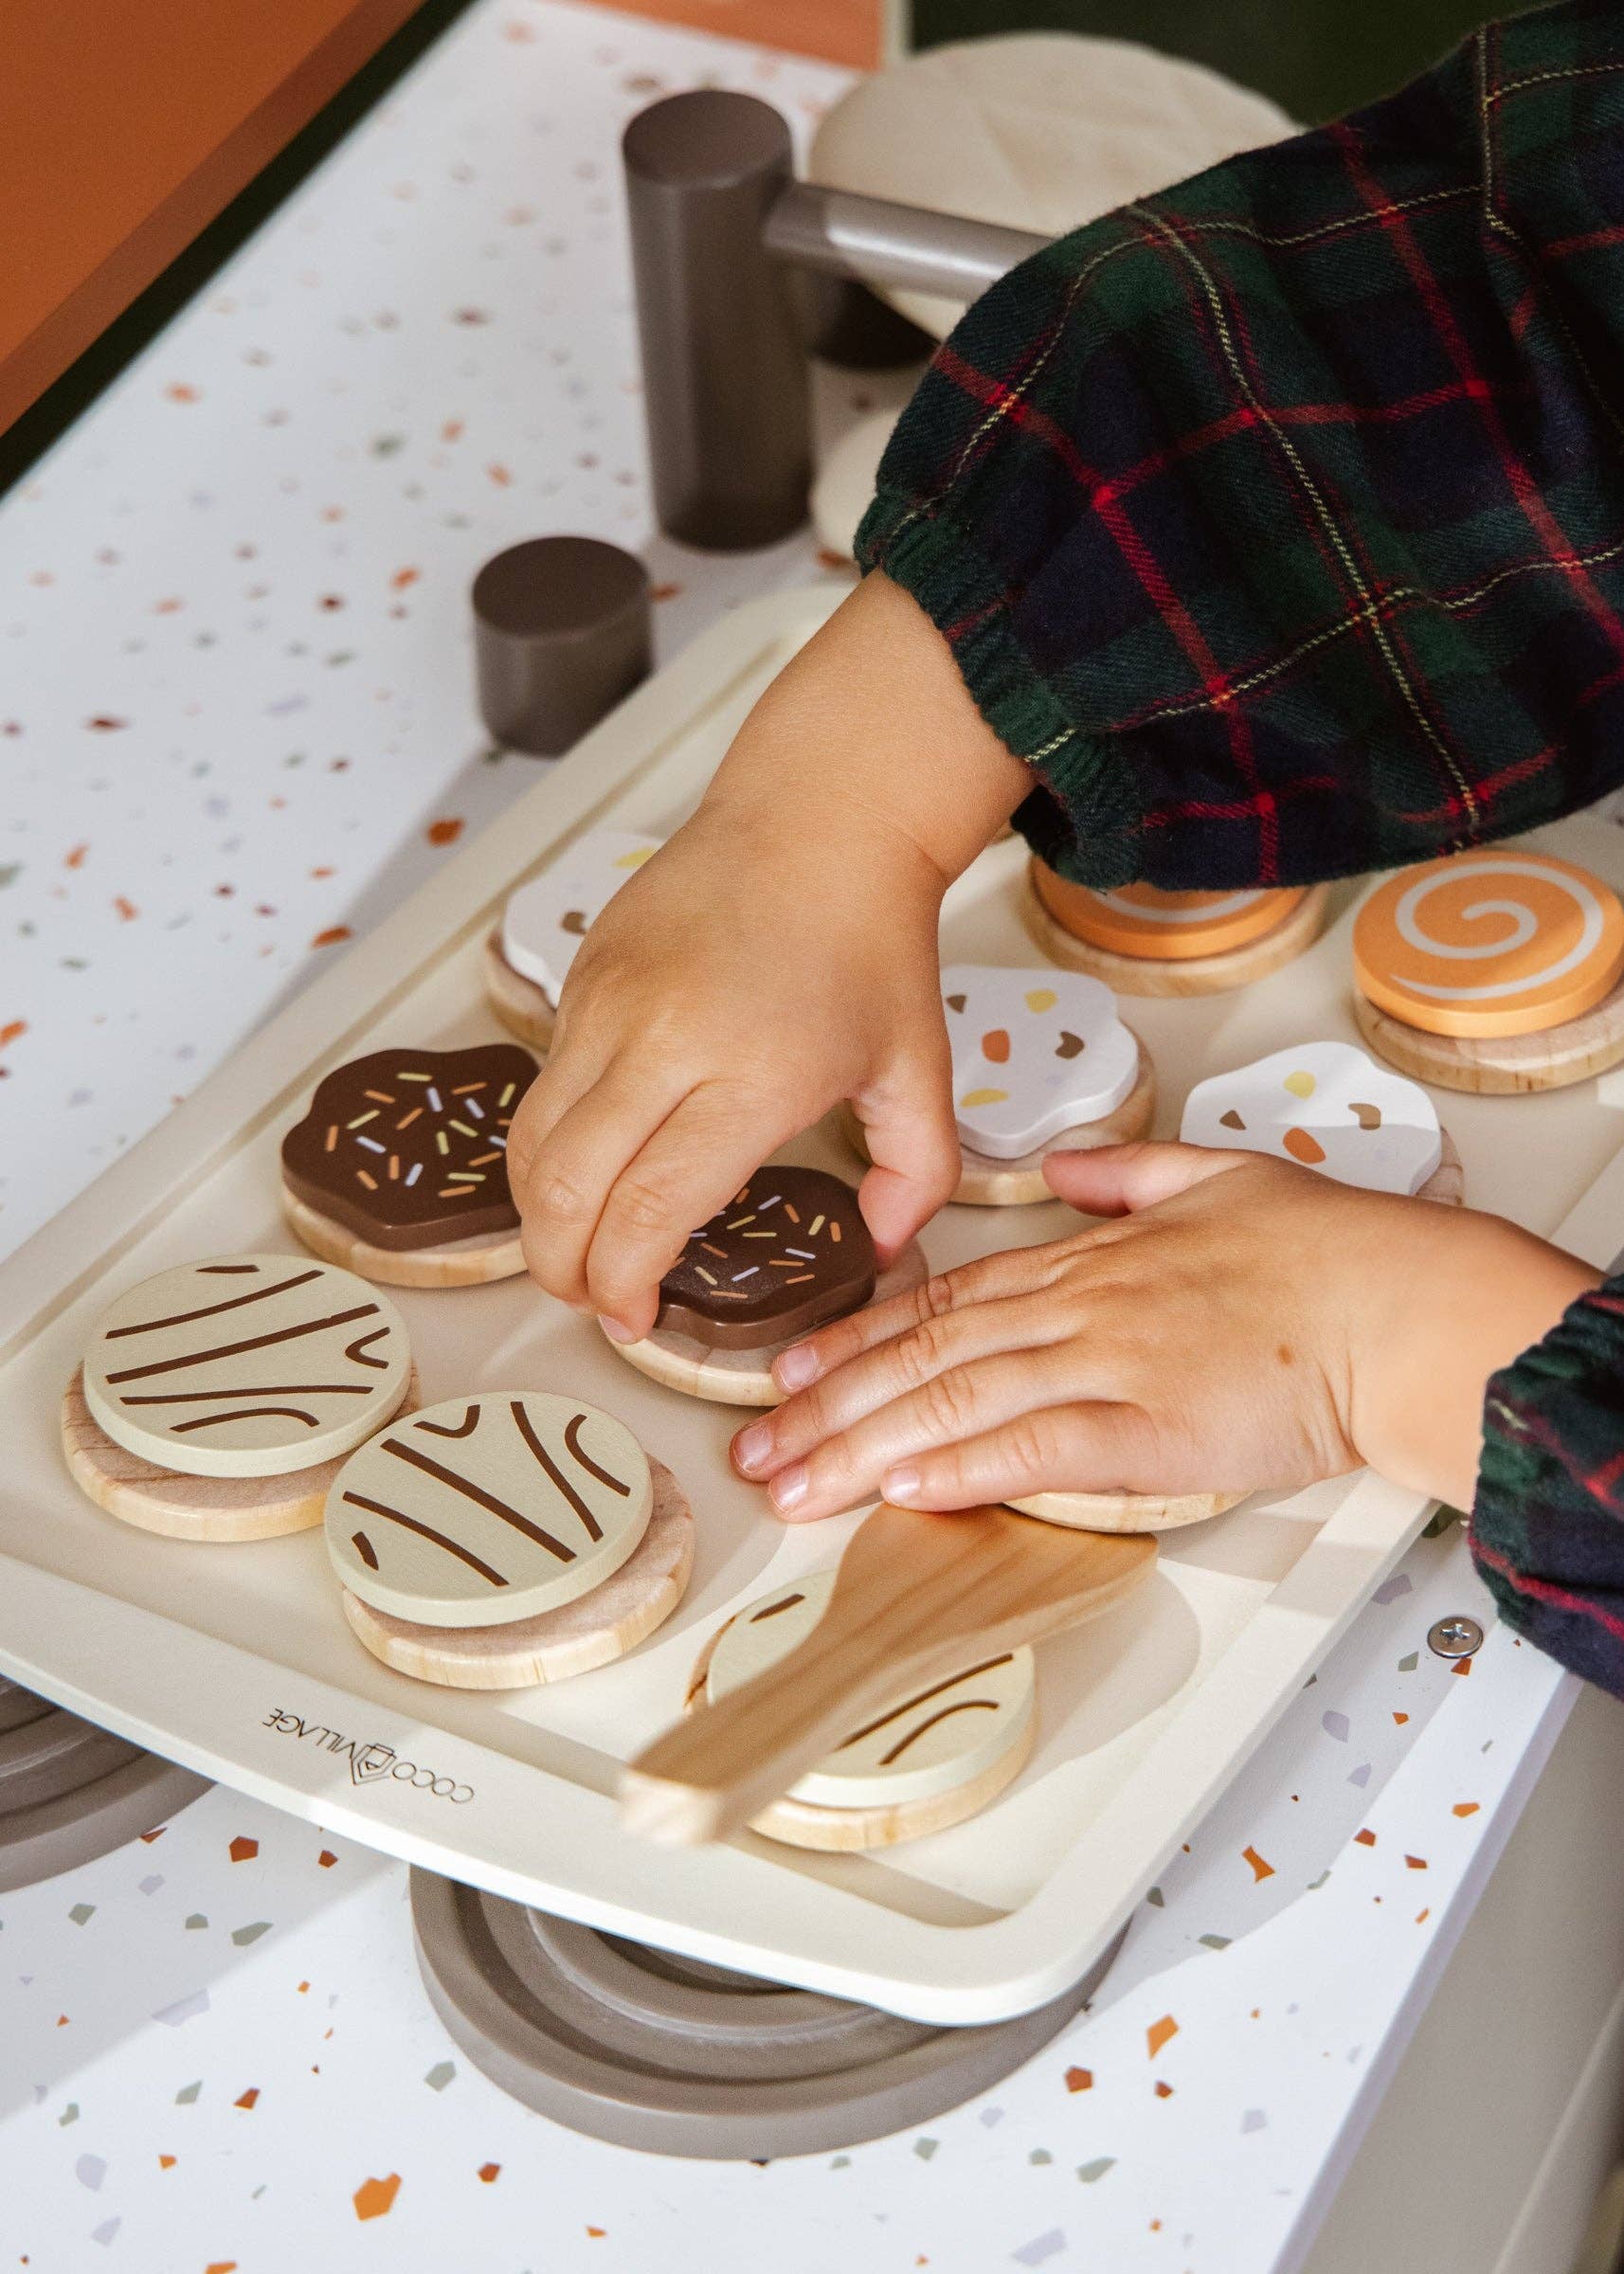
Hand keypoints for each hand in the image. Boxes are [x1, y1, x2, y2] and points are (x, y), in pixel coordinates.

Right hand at [505, 573, 1030, 1336]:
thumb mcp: (917, 1068)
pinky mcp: (580, 977)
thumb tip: (881, 1249)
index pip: (647, 1208)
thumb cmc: (871, 943)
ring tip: (574, 1249)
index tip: (636, 1321)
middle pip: (565, 1189)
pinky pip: (541, 1085)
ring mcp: (608, 1004)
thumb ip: (914, 1175)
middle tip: (590, 1300)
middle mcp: (663, 1040)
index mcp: (750, 1074)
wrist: (817, 817)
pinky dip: (549, 1145)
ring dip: (538, 1214)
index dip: (624, 1283)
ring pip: (531, 1142)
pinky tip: (590, 1167)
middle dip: (562, 1270)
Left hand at [730, 1142, 1598, 1518]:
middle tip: (756, 1452)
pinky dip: (962, 1470)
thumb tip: (1067, 1174)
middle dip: (830, 1407)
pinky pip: (1035, 1450)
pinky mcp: (1149, 1428)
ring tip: (795, 1488)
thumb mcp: (1216, 1176)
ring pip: (957, 1405)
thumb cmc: (1325, 1252)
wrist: (1397, 1305)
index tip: (792, 1370)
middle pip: (924, 1358)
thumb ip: (1129, 1175)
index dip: (856, 1339)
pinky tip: (903, 1492)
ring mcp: (1107, 1366)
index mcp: (1087, 1260)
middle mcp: (1077, 1310)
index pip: (943, 1304)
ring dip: (864, 1450)